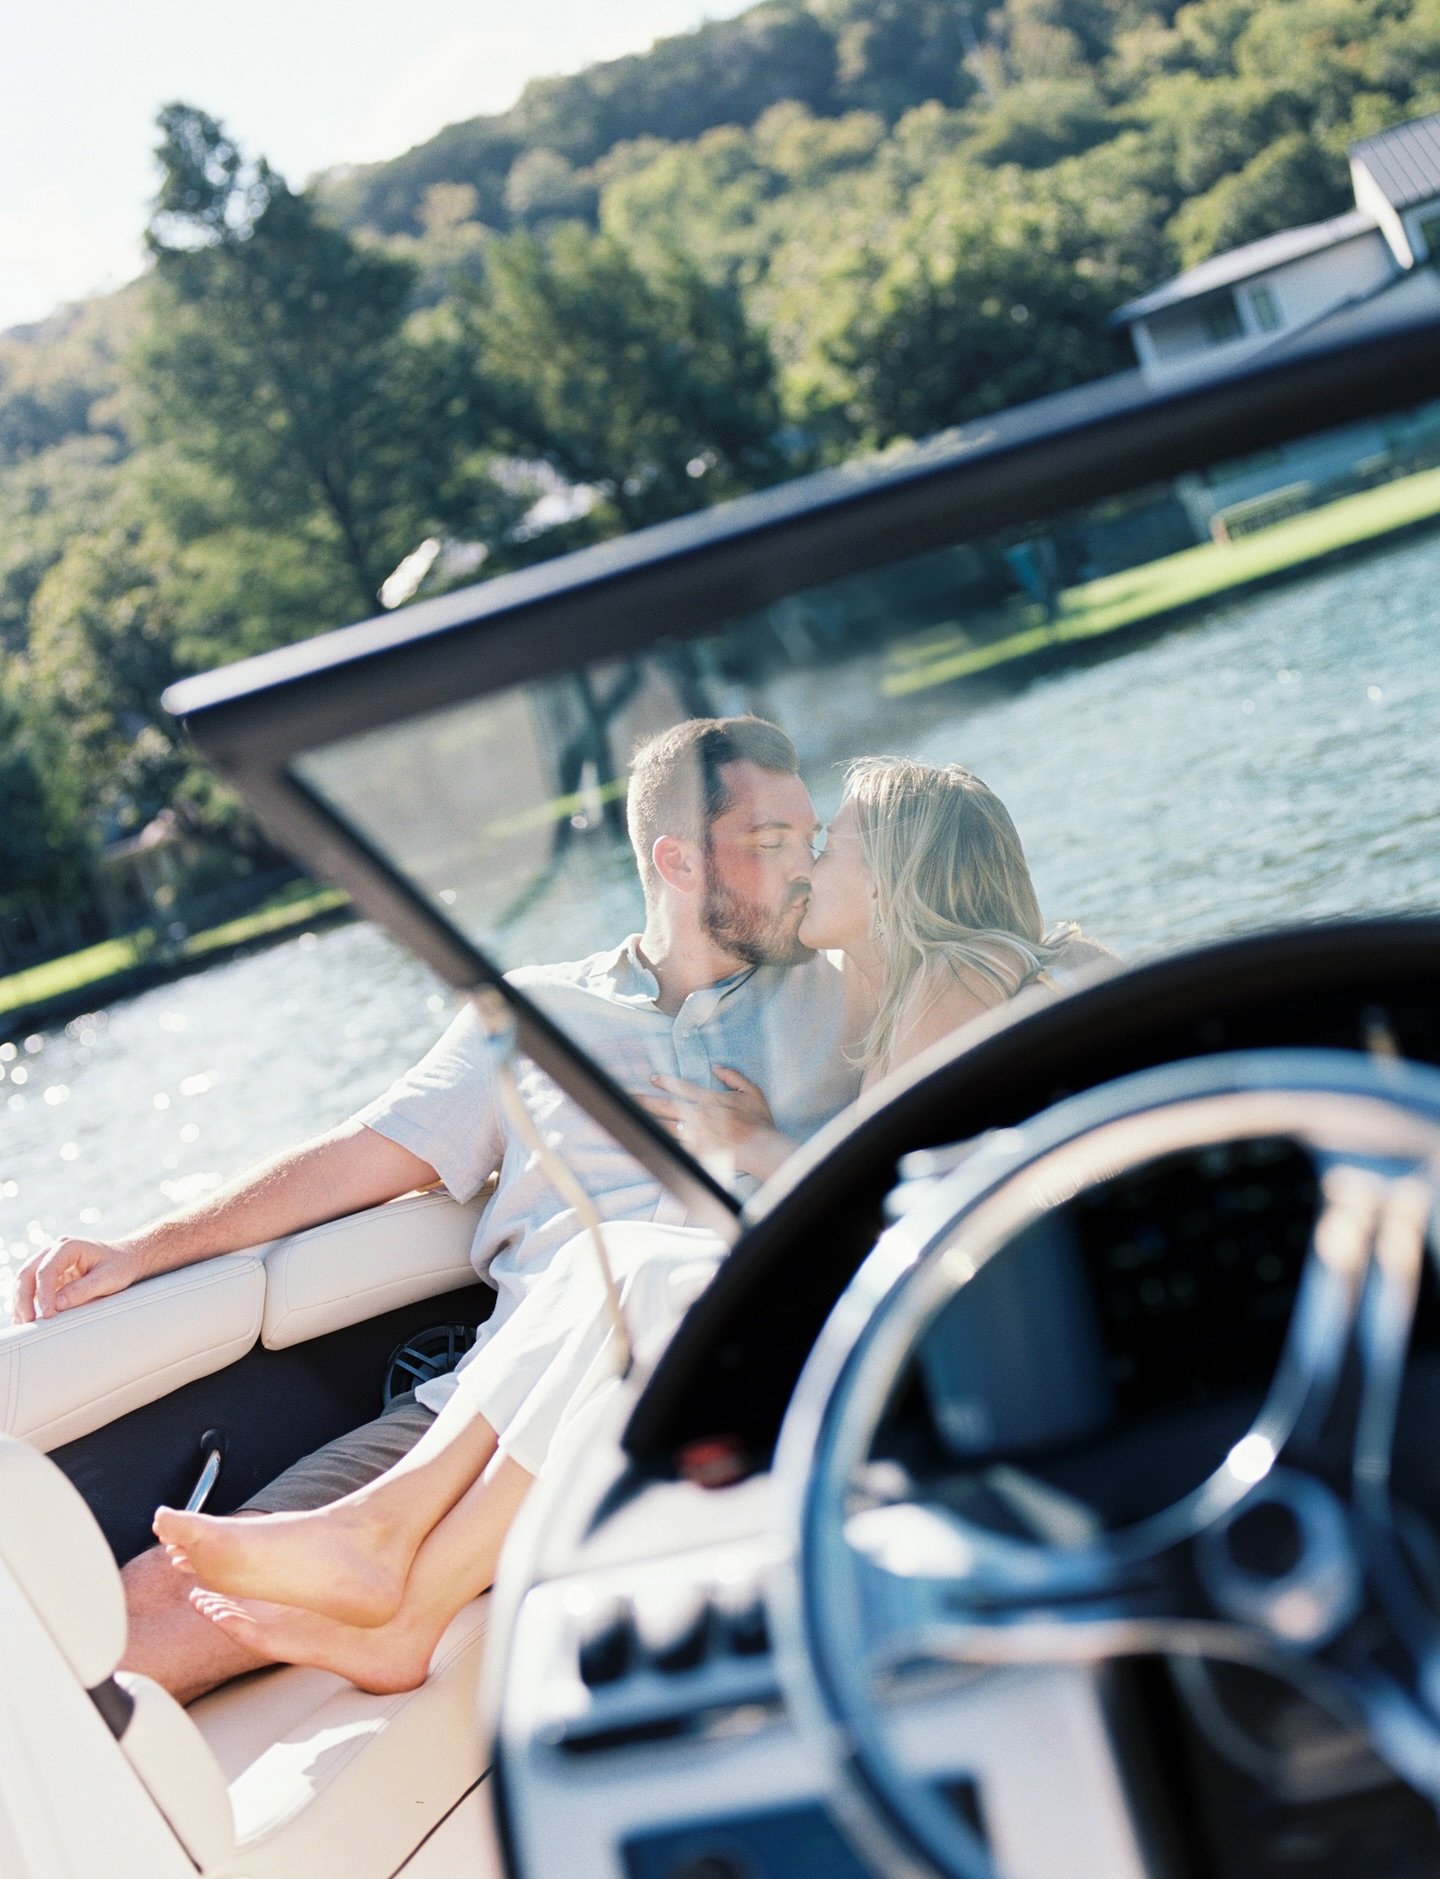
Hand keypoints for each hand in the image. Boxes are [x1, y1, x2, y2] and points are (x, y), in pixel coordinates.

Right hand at [11, 1236, 144, 1323]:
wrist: (126, 1260)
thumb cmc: (120, 1267)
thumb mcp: (108, 1279)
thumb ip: (83, 1290)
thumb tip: (56, 1305)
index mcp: (68, 1247)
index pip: (46, 1270)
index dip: (43, 1294)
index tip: (48, 1315)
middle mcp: (53, 1251)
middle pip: (27, 1274)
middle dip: (23, 1299)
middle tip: (28, 1322)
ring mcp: (48, 1262)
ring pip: (24, 1281)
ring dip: (20, 1302)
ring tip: (24, 1325)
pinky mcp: (49, 1275)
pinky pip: (30, 1288)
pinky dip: (26, 1303)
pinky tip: (26, 1319)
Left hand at [637, 1067, 791, 1180]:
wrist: (762, 1148)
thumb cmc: (759, 1122)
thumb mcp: (751, 1091)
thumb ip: (733, 1076)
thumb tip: (716, 1067)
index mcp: (710, 1100)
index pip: (683, 1088)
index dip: (666, 1082)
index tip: (651, 1078)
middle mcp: (699, 1116)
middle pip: (666, 1107)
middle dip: (645, 1101)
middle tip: (627, 1097)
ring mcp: (696, 1136)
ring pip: (665, 1127)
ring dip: (647, 1121)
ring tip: (630, 1118)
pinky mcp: (696, 1152)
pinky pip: (674, 1147)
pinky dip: (659, 1145)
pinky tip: (646, 1143)